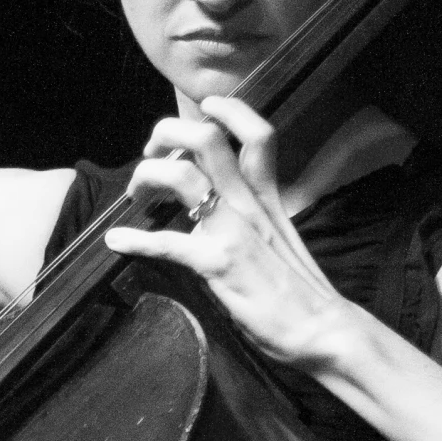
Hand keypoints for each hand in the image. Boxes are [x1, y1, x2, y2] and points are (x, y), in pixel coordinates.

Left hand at [103, 97, 356, 369]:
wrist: (324, 330)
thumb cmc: (301, 292)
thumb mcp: (281, 240)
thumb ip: (252, 219)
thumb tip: (210, 218)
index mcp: (268, 198)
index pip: (257, 133)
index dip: (228, 111)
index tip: (204, 110)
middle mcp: (250, 204)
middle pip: (208, 139)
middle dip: (169, 133)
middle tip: (151, 151)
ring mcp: (234, 230)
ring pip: (184, 175)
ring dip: (148, 175)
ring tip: (134, 192)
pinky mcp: (220, 264)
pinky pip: (170, 243)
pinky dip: (137, 240)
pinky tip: (117, 241)